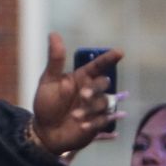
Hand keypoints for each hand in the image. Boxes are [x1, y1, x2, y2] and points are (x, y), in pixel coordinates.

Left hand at [30, 33, 124, 157]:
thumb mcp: (48, 81)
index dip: (109, 58)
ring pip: (104, 102)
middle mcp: (91, 90)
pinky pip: (104, 120)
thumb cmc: (46, 104)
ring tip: (74, 117)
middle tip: (83, 96)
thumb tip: (53, 34)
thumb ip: (55, 60)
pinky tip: (82, 126)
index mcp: (81, 77)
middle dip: (95, 88)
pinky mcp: (97, 123)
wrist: (45, 132)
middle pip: (104, 83)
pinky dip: (94, 122)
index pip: (98, 65)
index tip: (120, 52)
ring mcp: (95, 107)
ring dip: (90, 109)